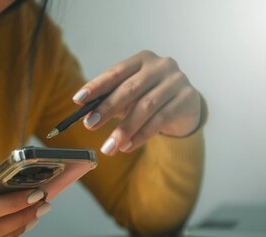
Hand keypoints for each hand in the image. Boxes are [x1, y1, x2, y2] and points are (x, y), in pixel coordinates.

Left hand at [73, 50, 201, 154]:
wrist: (184, 108)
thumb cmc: (148, 98)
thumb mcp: (128, 98)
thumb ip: (109, 100)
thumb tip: (85, 115)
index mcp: (142, 60)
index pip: (116, 72)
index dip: (96, 86)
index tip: (78, 100)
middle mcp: (161, 65)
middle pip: (130, 88)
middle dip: (107, 108)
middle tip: (89, 125)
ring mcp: (176, 81)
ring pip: (146, 106)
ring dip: (124, 129)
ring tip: (109, 147)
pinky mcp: (188, 98)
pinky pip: (161, 119)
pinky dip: (141, 135)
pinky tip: (127, 146)